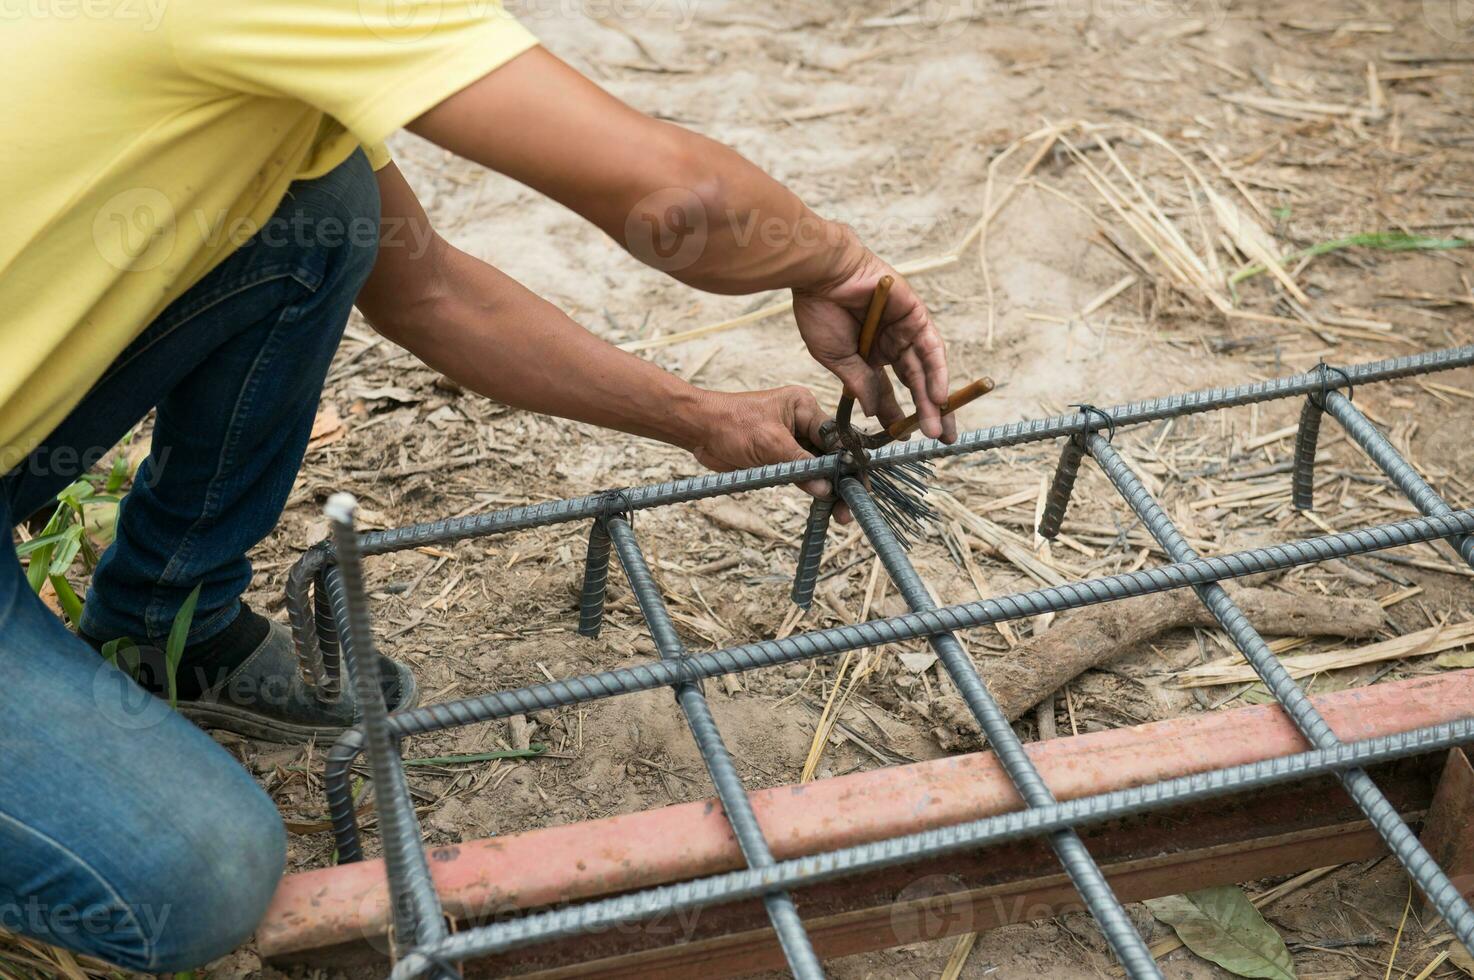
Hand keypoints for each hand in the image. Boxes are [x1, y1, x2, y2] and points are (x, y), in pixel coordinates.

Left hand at [686, 386, 851, 519]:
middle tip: (851, 507)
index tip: (858, 486)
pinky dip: (812, 489)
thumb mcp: (769, 443)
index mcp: (804, 407)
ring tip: (841, 515)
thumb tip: (826, 488)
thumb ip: (800, 466)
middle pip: (831, 455)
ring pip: (818, 468)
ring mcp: (792, 441)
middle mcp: (802, 422)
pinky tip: (825, 506)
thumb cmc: (730, 424)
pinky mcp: (780, 458)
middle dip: (842, 481)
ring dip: (829, 490)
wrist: (699, 430)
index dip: (848, 462)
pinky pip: (803, 475)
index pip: (836, 437)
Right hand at [791, 235, 955, 442]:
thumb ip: (860, 384)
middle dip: (926, 412)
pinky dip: (936, 372)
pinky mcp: (916, 314)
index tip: (902, 437)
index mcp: (870, 355)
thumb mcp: (837, 359)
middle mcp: (891, 343)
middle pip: (915, 383)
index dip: (897, 414)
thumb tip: (874, 412)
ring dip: (933, 400)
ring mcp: (905, 329)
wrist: (820, 276)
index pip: (889, 390)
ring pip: (925, 370)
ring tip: (937, 428)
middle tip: (936, 439)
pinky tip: (937, 397)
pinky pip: (931, 348)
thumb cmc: (820, 311)